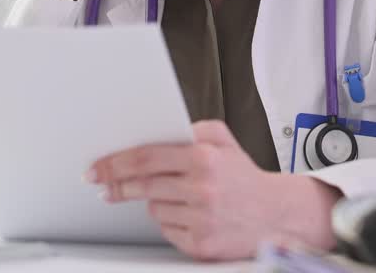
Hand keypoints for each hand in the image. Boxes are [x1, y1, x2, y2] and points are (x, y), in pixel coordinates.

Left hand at [85, 120, 341, 260]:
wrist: (277, 215)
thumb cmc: (246, 178)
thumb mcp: (225, 141)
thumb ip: (193, 129)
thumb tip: (156, 131)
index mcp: (205, 158)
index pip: (147, 157)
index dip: (116, 162)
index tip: (97, 167)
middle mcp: (202, 188)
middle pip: (142, 185)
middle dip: (117, 185)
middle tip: (104, 185)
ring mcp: (201, 219)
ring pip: (153, 209)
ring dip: (154, 202)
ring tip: (177, 197)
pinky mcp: (201, 245)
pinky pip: (167, 230)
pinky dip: (171, 222)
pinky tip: (188, 216)